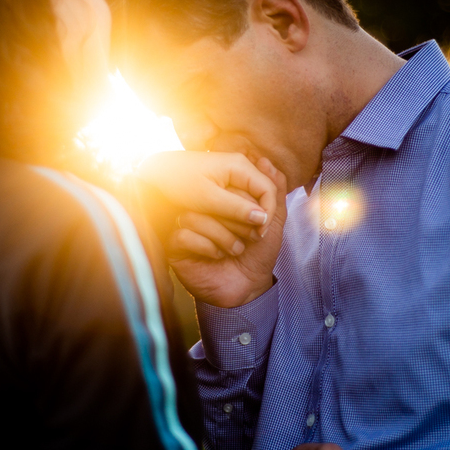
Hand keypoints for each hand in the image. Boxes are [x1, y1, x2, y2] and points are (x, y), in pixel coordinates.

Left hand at [136, 150, 276, 243]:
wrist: (158, 172)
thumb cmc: (179, 182)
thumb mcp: (208, 199)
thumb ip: (236, 208)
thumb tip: (262, 218)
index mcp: (239, 165)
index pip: (267, 189)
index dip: (267, 213)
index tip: (260, 233)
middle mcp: (240, 165)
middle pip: (264, 192)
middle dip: (262, 215)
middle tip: (255, 236)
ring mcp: (233, 172)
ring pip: (254, 196)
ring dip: (252, 215)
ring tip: (245, 233)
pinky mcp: (225, 180)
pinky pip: (242, 196)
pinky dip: (241, 211)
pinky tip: (234, 224)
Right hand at [167, 157, 286, 307]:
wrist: (249, 287)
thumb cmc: (259, 254)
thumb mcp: (273, 221)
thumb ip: (273, 192)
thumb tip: (267, 161)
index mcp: (222, 202)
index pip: (225, 186)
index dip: (245, 201)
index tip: (260, 221)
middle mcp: (202, 211)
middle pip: (208, 199)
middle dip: (235, 219)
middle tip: (251, 236)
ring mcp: (187, 228)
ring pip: (194, 216)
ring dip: (222, 235)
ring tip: (236, 250)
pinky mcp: (176, 247)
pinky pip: (183, 235)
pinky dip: (206, 246)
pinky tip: (218, 256)